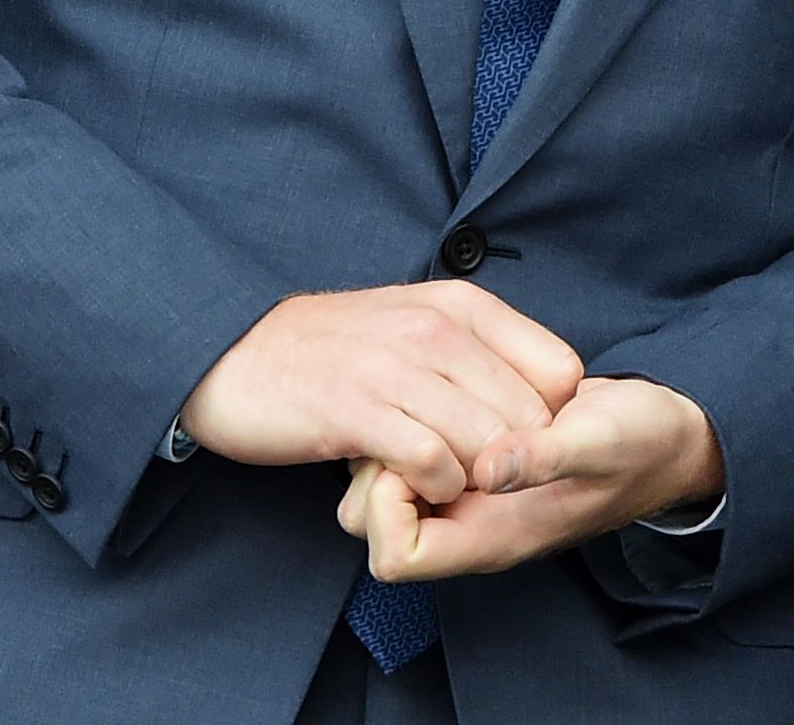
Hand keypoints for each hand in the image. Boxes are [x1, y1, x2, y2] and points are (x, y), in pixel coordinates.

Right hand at [179, 283, 584, 505]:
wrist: (234, 354)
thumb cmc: (335, 351)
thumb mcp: (418, 325)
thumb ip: (479, 350)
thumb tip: (541, 396)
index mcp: (463, 306)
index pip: (560, 372)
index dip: (549, 418)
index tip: (517, 441)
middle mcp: (437, 329)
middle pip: (530, 417)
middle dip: (514, 459)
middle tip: (480, 476)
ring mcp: (396, 368)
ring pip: (487, 444)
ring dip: (474, 479)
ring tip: (446, 483)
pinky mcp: (356, 412)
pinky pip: (432, 463)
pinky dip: (434, 488)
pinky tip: (414, 486)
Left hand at [339, 375, 722, 581]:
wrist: (669, 434)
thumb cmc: (640, 445)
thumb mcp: (601, 445)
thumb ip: (545, 457)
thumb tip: (488, 468)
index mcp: (495, 537)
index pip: (395, 557)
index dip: (388, 506)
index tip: (419, 453)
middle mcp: (473, 525)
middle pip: (373, 525)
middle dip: (375, 469)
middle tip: (411, 420)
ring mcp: (474, 497)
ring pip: (386, 488)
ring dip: (394, 442)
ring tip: (428, 402)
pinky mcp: (477, 465)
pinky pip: (417, 457)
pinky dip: (417, 425)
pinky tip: (446, 390)